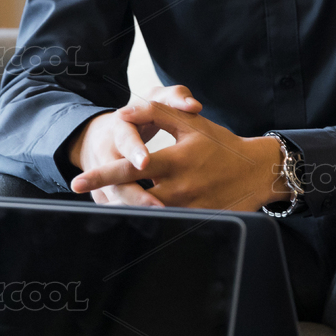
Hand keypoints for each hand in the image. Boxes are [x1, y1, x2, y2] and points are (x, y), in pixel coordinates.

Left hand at [69, 101, 289, 211]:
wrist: (257, 172)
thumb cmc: (220, 145)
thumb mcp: (191, 123)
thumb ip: (156, 111)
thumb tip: (123, 112)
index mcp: (175, 160)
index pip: (132, 169)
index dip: (103, 175)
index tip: (78, 181)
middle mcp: (180, 187)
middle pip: (135, 199)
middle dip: (108, 201)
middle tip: (84, 199)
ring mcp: (188, 208)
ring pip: (148, 214)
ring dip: (128, 211)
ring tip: (111, 206)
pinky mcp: (197, 221)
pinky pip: (167, 224)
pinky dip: (151, 220)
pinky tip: (140, 217)